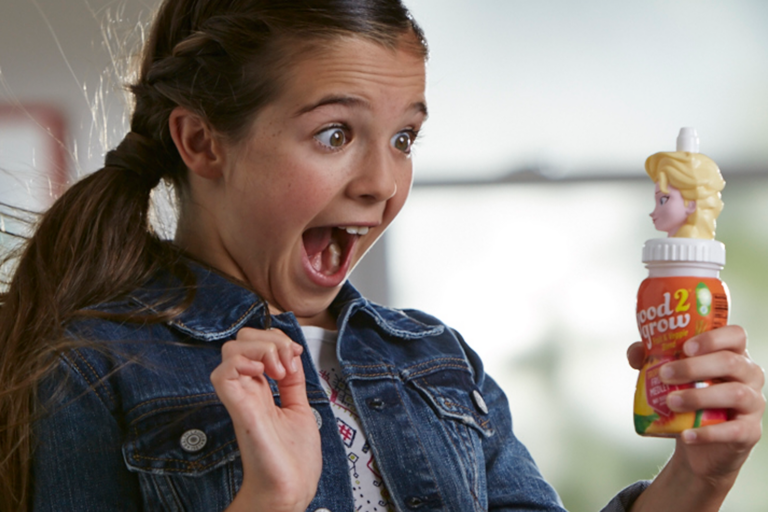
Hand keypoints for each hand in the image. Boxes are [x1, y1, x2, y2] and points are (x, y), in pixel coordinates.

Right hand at [211, 328, 321, 511]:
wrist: (291, 489)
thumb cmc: (293, 460)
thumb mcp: (299, 408)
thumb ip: (293, 383)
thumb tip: (292, 357)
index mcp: (261, 390)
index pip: (255, 344)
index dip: (276, 338)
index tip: (295, 355)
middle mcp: (248, 391)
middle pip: (240, 341)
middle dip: (268, 338)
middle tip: (286, 362)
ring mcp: (242, 399)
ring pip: (230, 350)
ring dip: (260, 348)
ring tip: (277, 368)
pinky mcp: (241, 410)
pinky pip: (222, 375)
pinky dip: (243, 363)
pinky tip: (262, 373)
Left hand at [627, 325, 764, 510]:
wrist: (701, 445)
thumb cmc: (690, 400)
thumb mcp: (672, 377)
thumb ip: (653, 359)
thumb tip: (636, 353)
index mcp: (733, 354)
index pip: (735, 335)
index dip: (712, 338)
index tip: (685, 347)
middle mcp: (749, 375)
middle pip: (730, 362)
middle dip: (693, 367)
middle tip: (665, 374)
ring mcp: (753, 403)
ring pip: (735, 393)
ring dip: (698, 397)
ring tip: (670, 402)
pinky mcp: (750, 431)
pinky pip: (734, 430)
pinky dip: (708, 433)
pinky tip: (687, 434)